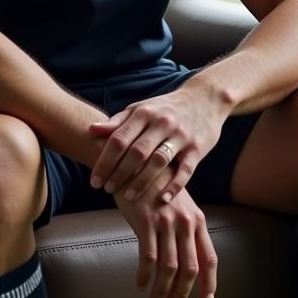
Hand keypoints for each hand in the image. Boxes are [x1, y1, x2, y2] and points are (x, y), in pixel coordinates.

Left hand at [88, 83, 228, 202]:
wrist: (205, 98)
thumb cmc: (167, 108)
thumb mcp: (142, 109)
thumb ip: (118, 122)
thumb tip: (91, 131)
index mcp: (145, 113)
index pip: (119, 139)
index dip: (104, 162)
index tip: (95, 181)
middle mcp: (163, 123)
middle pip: (137, 152)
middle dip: (119, 174)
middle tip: (107, 190)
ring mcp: (182, 136)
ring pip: (159, 162)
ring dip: (141, 181)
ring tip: (128, 196)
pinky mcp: (198, 148)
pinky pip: (185, 170)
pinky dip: (174, 185)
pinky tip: (162, 198)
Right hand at [114, 187, 217, 297]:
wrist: (139, 163)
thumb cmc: (158, 188)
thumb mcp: (179, 206)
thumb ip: (184, 230)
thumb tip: (185, 259)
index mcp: (197, 221)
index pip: (209, 257)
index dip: (209, 282)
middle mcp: (186, 223)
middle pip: (190, 268)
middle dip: (182, 295)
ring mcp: (167, 223)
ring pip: (169, 268)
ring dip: (162, 292)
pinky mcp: (146, 222)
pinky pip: (148, 257)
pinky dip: (144, 276)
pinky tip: (140, 285)